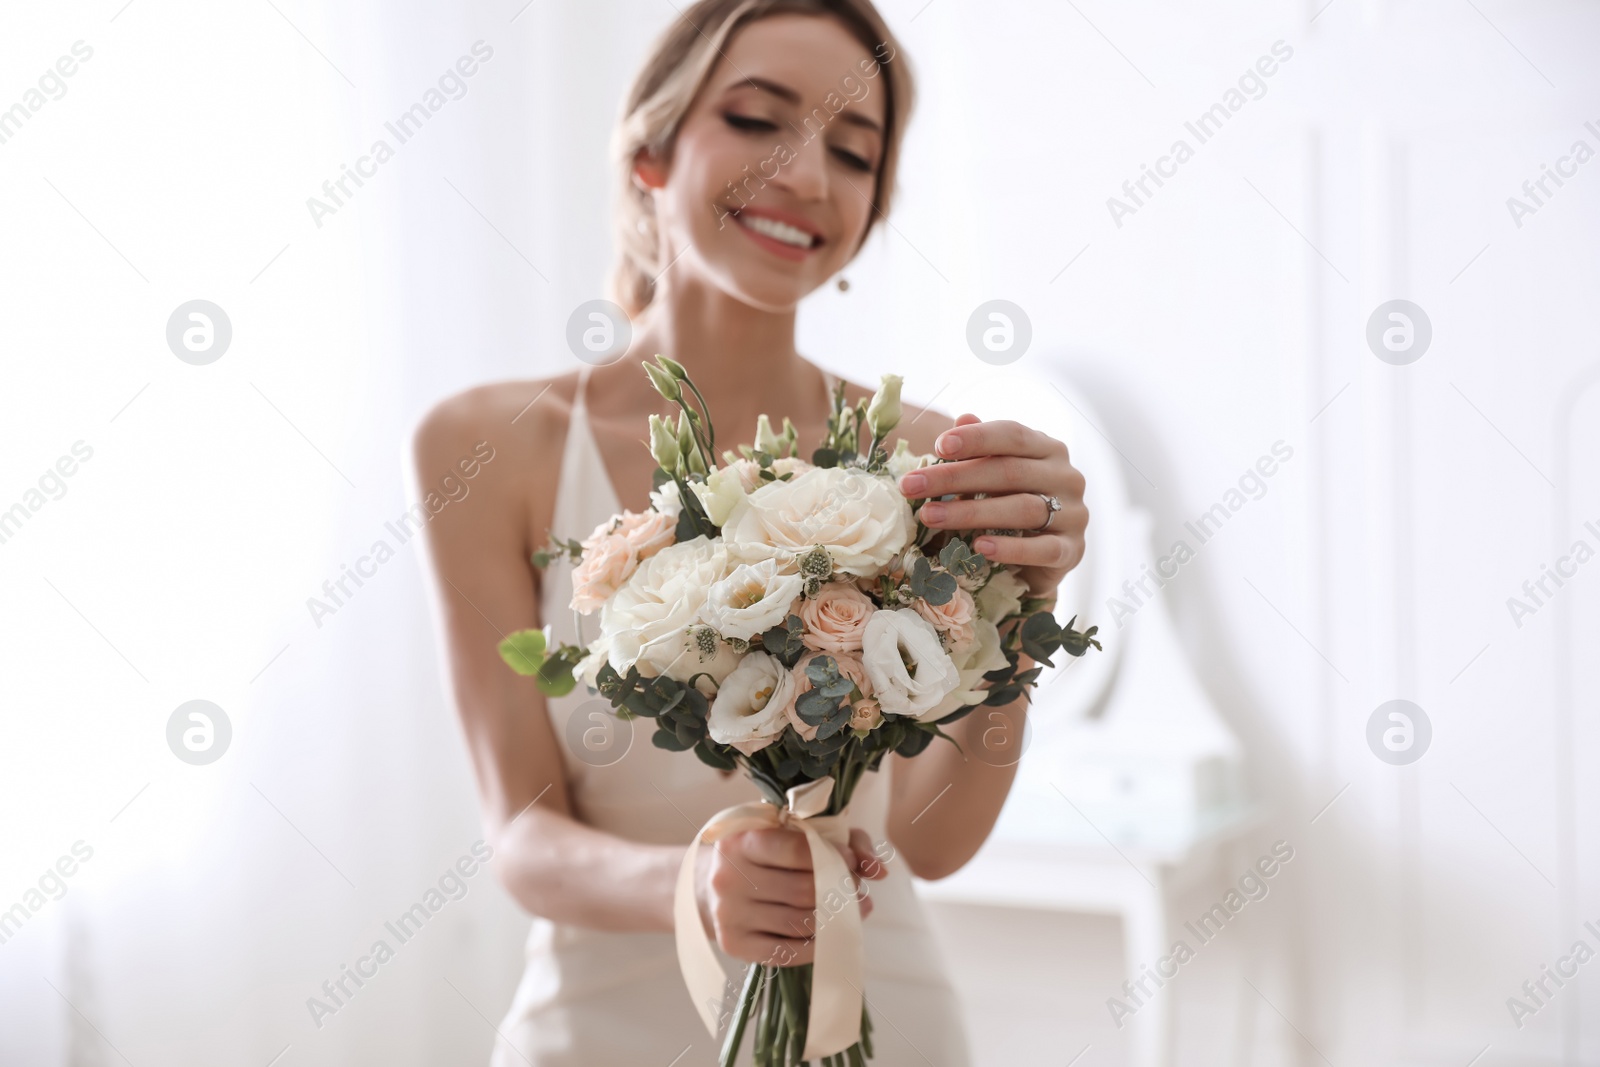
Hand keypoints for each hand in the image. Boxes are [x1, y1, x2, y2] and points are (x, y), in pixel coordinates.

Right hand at [695, 826, 886, 965]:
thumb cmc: (763, 852)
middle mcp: (729, 878)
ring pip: (799, 922)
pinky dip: (817, 944)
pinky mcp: (734, 945)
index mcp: (741, 840)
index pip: (796, 850)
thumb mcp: (795, 831)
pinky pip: (787, 951)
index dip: (833, 855)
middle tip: (856, 888)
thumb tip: (879, 869)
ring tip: (855, 908)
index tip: (851, 860)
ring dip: (836, 918)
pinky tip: (831, 932)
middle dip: (840, 890)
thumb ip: (844, 840)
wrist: (708, 883)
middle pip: (803, 890)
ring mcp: (729, 914)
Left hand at [899, 414, 1088, 598]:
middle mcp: (1066, 476)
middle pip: (1009, 472)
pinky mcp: (1072, 550)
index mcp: (1047, 449)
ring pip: (1022, 509)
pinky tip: (979, 547)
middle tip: (912, 486)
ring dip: (971, 513)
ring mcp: (1074, 514)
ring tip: (930, 516)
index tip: (938, 446)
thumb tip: (962, 418)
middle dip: (955, 478)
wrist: (1044, 560)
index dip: (976, 438)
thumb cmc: (1013, 506)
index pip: (1012, 435)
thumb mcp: (997, 475)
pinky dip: (1010, 549)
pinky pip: (1042, 549)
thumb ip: (983, 449)